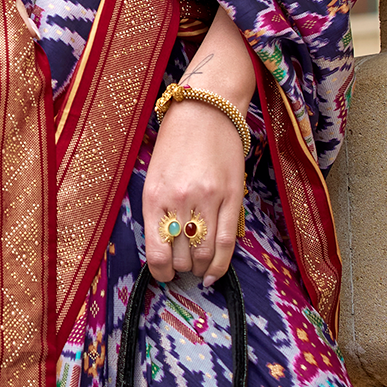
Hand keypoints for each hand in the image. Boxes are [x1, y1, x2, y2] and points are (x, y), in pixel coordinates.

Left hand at [142, 8, 254, 287]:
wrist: (205, 110)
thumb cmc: (174, 142)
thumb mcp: (154, 175)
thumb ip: (157, 210)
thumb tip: (164, 247)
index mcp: (154, 195)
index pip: (156, 250)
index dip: (159, 272)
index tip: (162, 276)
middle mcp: (180, 200)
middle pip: (181, 256)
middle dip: (180, 269)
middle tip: (181, 269)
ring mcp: (208, 200)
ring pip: (204, 253)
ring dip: (199, 268)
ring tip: (197, 268)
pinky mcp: (233, 197)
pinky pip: (226, 242)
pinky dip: (219, 265)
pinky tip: (214, 274)